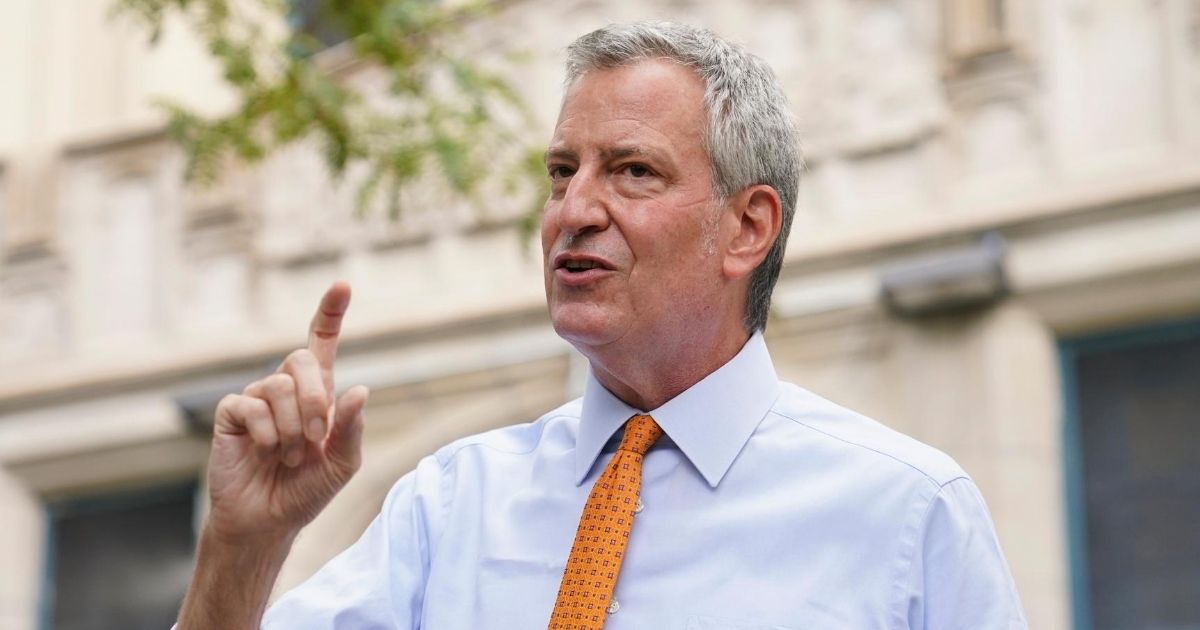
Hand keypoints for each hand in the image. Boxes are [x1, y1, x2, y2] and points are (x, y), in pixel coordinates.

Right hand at [205, 281, 369, 542]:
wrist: (268, 521)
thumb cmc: (306, 491)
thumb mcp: (342, 464)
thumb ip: (351, 428)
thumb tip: (360, 389)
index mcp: (317, 393)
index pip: (322, 342)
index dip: (330, 313)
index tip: (342, 284)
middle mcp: (286, 388)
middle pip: (301, 359)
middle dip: (314, 399)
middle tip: (315, 438)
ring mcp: (256, 399)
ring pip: (277, 385)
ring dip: (290, 427)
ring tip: (288, 456)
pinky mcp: (230, 414)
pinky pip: (250, 406)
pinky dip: (267, 434)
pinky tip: (265, 452)